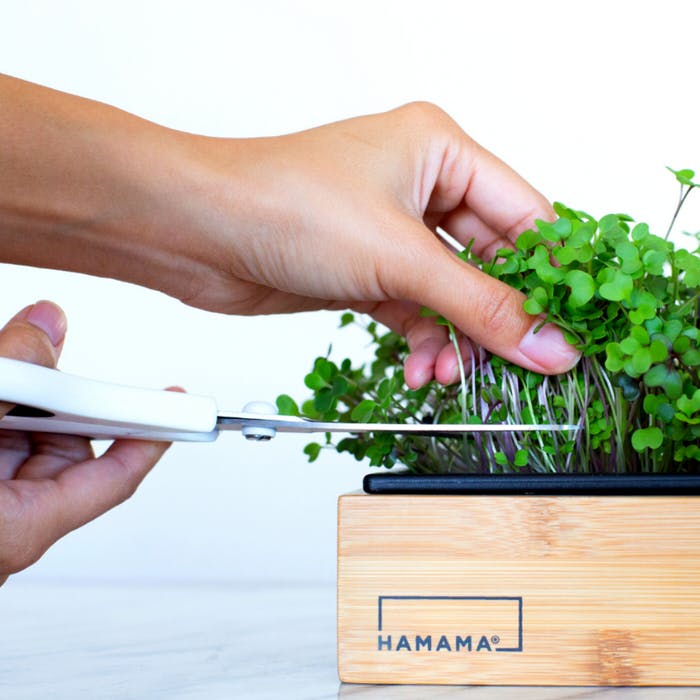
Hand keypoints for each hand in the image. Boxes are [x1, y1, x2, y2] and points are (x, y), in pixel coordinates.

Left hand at [0, 78, 578, 387]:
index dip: (551, 274)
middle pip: (489, 260)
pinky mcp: (363, 270)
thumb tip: (548, 340)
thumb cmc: (278, 202)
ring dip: (457, 338)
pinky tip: (420, 368)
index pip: (525, 214)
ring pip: (451, 292)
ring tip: (453, 373)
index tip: (574, 325)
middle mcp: (417, 185)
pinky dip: (421, 341)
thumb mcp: (399, 256)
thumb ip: (481, 305)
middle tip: (522, 362)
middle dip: (498, 317)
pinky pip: (414, 310)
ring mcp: (389, 231)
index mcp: (439, 149)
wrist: (195, 231)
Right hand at [0, 301, 169, 584]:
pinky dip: (0, 402)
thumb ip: (10, 377)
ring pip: (19, 433)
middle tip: (46, 355)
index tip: (180, 404)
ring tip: (11, 361)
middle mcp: (4, 517)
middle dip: (61, 396)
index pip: (112, 478)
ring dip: (17, 392)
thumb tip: (47, 328)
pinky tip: (3, 380)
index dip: (151, 435)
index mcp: (16, 528)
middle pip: (62, 445)